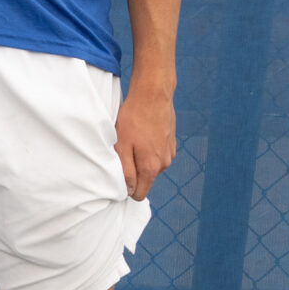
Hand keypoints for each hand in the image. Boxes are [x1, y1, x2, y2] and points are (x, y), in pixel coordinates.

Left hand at [116, 82, 175, 198]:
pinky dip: (148, 149)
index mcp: (152, 168)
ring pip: (151, 166)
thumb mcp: (122, 146)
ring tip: (131, 142)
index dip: (127, 189)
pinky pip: (157, 154)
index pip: (140, 193)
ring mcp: (170, 153)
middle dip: (133, 172)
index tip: (117, 177)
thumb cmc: (134, 119)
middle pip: (145, 179)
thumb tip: (128, 190)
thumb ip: (126, 171)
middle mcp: (164, 164)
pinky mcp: (171, 143)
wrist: (153, 96)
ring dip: (140, 159)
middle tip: (121, 153)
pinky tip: (141, 136)